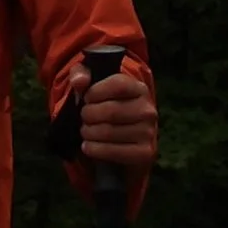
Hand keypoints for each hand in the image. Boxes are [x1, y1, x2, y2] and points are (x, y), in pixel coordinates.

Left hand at [71, 61, 157, 177]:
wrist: (126, 136)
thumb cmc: (107, 105)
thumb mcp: (94, 84)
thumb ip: (82, 74)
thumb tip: (78, 81)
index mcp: (139, 88)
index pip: (118, 85)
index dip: (96, 91)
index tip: (86, 98)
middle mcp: (148, 110)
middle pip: (112, 111)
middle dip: (89, 115)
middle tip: (83, 118)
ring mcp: (148, 133)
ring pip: (110, 132)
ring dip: (90, 133)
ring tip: (85, 131)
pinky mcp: (144, 153)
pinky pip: (114, 152)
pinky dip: (95, 150)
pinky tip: (88, 146)